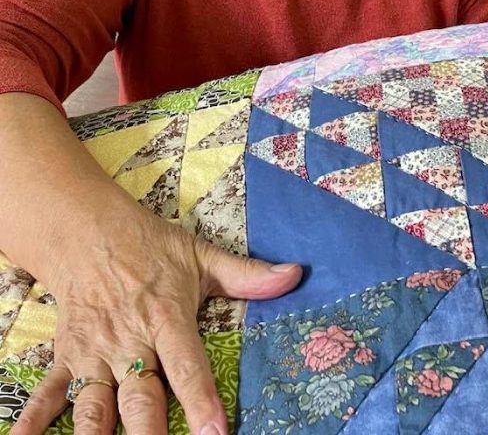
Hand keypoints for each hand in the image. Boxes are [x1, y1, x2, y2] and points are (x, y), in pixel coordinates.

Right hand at [11, 201, 301, 434]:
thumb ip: (248, 275)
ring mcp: (94, 353)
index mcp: (165, 316)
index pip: (187, 365)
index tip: (215, 433)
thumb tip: (296, 275)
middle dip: (148, 434)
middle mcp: (129, 340)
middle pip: (139, 397)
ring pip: (94, 406)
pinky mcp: (66, 357)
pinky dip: (35, 422)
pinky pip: (49, 395)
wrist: (88, 230)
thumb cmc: (150, 246)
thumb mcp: (200, 256)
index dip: (201, 400)